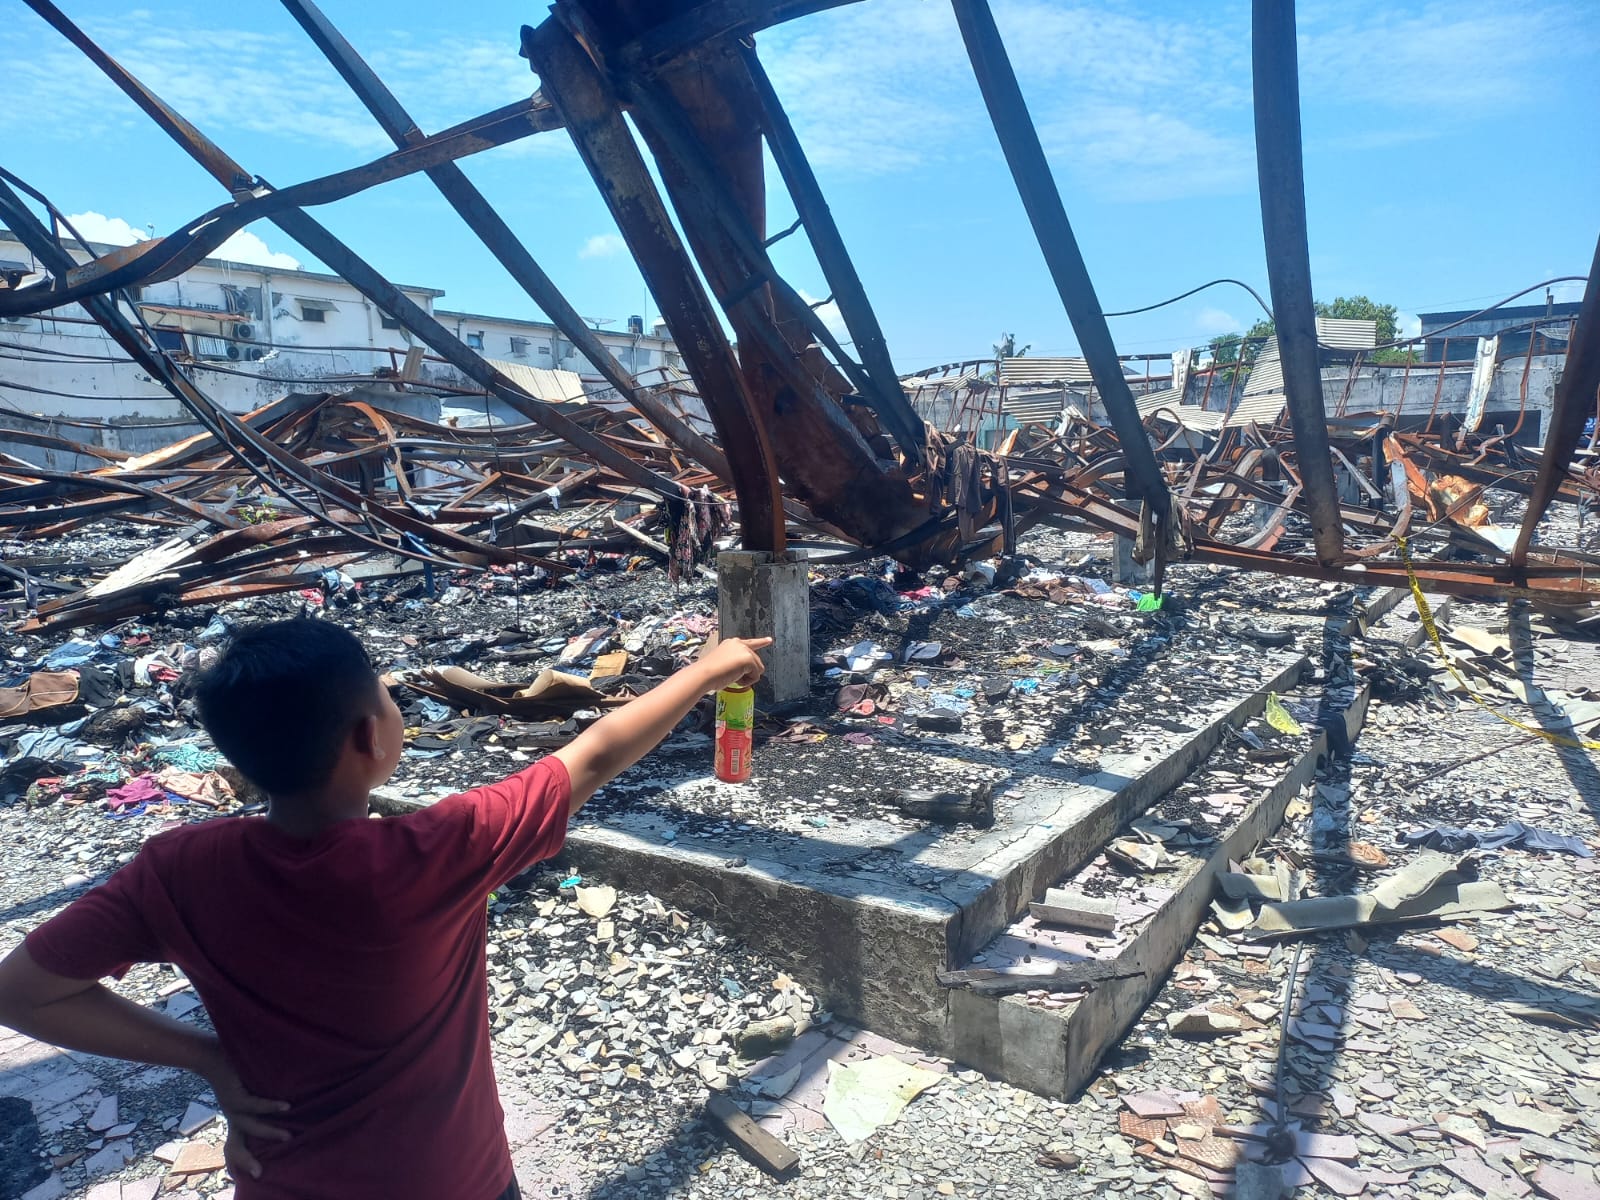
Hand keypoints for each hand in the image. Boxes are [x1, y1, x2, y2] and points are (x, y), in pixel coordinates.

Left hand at [198, 1042, 289, 1181]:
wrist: (207, 1055)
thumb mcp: (246, 1086)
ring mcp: (232, 1108)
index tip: (255, 1173)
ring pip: (252, 1126)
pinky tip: (287, 1106)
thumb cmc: (232, 1067)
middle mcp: (233, 1116)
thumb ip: (260, 1094)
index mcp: (235, 1116)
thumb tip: (290, 1096)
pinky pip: (255, 1105)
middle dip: (252, 1157)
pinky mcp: (234, 1096)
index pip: (237, 1144)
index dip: (242, 1160)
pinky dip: (271, 1107)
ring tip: (288, 1137)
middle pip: (241, 1143)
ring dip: (270, 1132)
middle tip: (268, 1167)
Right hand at [699, 637, 771, 691]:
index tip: (769, 640)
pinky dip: (747, 681)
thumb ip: (736, 662)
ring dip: (747, 677)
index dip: (761, 642)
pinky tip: (735, 679)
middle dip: (748, 672)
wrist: (704, 674)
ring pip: (757, 669)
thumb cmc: (709, 673)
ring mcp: (744, 650)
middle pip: (756, 661)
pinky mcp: (749, 659)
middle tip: (731, 676)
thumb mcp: (724, 663)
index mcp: (732, 643)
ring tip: (731, 677)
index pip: (750, 643)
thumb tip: (750, 671)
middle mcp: (739, 644)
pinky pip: (756, 675)